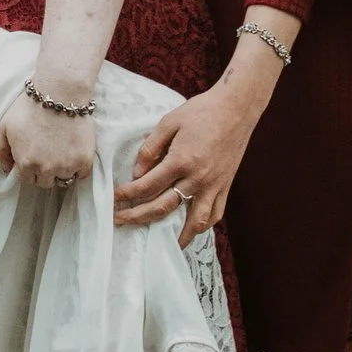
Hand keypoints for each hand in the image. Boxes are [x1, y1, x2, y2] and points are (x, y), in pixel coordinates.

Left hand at [0, 88, 97, 190]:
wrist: (59, 92)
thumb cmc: (30, 107)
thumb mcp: (5, 126)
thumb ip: (2, 150)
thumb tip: (7, 168)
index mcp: (26, 164)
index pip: (28, 179)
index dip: (30, 168)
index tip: (35, 156)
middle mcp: (47, 170)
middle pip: (46, 182)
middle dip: (45, 170)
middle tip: (48, 152)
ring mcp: (67, 166)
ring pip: (64, 179)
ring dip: (62, 169)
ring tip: (62, 150)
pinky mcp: (84, 160)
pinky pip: (82, 174)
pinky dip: (79, 167)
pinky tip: (74, 152)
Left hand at [113, 79, 263, 244]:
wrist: (236, 108)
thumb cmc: (201, 111)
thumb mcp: (169, 122)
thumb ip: (150, 148)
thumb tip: (137, 172)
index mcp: (180, 161)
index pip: (147, 186)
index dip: (128, 194)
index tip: (114, 198)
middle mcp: (197, 178)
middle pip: (163, 208)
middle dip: (138, 217)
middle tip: (120, 221)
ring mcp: (213, 186)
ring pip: (193, 221)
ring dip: (175, 235)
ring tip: (161, 242)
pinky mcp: (225, 187)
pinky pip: (214, 214)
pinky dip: (202, 226)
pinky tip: (191, 229)